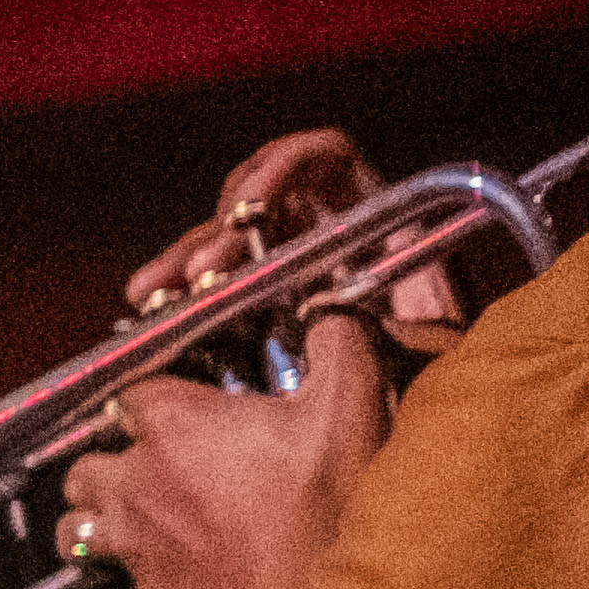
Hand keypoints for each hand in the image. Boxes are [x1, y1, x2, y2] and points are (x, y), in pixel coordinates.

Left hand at [54, 309, 393, 588]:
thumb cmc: (328, 516)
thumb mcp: (350, 409)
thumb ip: (336, 350)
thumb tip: (331, 325)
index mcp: (174, 422)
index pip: (133, 392)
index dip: (158, 398)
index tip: (185, 407)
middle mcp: (137, 479)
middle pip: (87, 462)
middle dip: (109, 464)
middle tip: (152, 470)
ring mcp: (135, 542)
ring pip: (77, 525)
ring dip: (99, 521)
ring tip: (135, 522)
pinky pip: (124, 580)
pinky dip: (144, 576)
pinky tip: (180, 573)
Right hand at [126, 128, 466, 349]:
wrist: (421, 430)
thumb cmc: (439, 374)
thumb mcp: (437, 338)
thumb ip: (410, 313)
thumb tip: (347, 301)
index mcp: (374, 218)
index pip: (323, 159)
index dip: (282, 167)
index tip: (249, 207)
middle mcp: (325, 231)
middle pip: (259, 198)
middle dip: (218, 229)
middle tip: (197, 270)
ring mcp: (287, 263)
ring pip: (225, 239)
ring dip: (185, 258)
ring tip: (151, 289)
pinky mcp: (256, 299)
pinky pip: (212, 279)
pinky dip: (181, 288)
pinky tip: (149, 302)